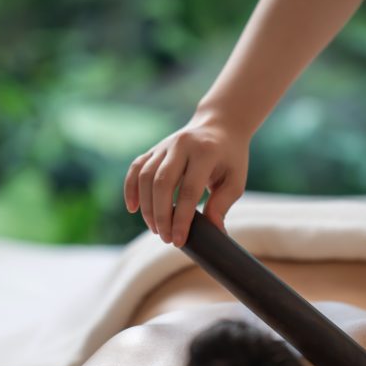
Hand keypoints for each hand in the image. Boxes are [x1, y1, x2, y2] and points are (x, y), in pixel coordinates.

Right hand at [123, 113, 249, 247]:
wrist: (220, 126)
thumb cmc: (230, 158)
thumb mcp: (235, 180)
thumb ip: (222, 204)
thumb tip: (213, 231)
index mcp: (205, 152)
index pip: (189, 190)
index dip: (182, 218)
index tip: (179, 240)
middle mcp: (182, 145)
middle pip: (162, 183)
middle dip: (161, 215)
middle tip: (165, 237)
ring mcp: (165, 145)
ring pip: (146, 177)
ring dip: (147, 206)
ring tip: (155, 228)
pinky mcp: (154, 149)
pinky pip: (136, 168)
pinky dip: (130, 188)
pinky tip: (132, 208)